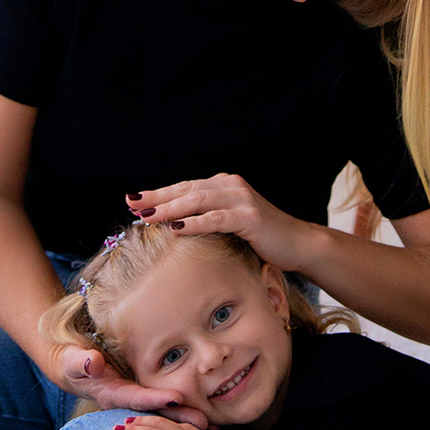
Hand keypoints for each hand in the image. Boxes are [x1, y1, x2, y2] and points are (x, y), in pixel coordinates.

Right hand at [49, 345, 209, 429]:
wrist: (77, 369)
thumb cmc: (75, 362)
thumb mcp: (74, 360)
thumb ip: (82, 361)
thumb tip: (93, 363)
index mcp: (112, 395)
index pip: (136, 398)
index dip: (155, 399)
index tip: (176, 397)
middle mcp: (127, 402)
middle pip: (156, 413)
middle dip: (180, 416)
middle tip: (204, 422)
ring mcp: (136, 402)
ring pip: (164, 413)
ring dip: (186, 419)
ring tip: (212, 425)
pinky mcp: (142, 399)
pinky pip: (164, 408)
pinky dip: (182, 412)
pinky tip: (203, 420)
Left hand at [127, 173, 313, 272]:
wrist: (298, 244)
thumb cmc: (262, 239)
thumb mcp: (230, 224)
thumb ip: (208, 218)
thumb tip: (173, 226)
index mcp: (224, 185)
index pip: (185, 187)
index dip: (159, 193)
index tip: (134, 200)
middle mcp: (231, 186)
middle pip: (186, 190)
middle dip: (157, 198)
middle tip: (132, 204)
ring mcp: (241, 200)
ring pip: (198, 201)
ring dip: (170, 209)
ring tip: (147, 216)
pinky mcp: (250, 217)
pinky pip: (217, 218)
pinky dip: (195, 222)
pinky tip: (176, 228)